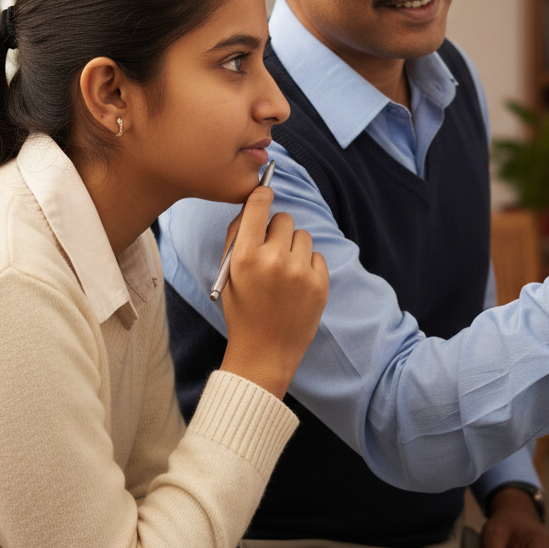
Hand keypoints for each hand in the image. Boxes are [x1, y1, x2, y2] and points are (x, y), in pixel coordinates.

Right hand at [218, 183, 328, 399]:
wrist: (265, 352)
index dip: (262, 195)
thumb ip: (237, 236)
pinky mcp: (320, 284)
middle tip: (271, 250)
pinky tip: (296, 285)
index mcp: (245, 257)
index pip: (258, 205)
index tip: (264, 195)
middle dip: (277, 230)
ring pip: (302, 236)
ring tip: (284, 272)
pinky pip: (316, 256)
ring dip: (293, 247)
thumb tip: (253, 203)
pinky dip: (307, 265)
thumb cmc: (242, 310)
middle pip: (284, 219)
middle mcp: (274, 261)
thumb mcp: (228, 273)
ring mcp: (300, 273)